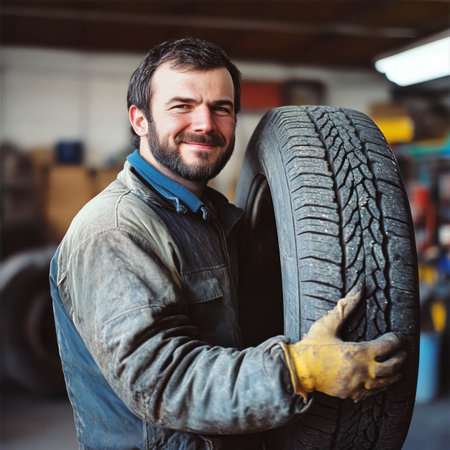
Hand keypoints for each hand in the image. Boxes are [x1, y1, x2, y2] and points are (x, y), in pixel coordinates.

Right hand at [282, 290, 406, 401]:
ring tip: (399, 368)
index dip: (396, 340)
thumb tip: (359, 288)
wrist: (299, 369)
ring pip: (385, 382)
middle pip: (392, 366)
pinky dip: (381, 386)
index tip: (398, 336)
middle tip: (404, 352)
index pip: (386, 346)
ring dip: (395, 374)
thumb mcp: (328, 324)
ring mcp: (357, 385)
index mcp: (357, 352)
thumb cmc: (312, 346)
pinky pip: (372, 392)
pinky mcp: (351, 394)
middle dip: (401, 358)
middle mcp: (361, 370)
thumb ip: (345, 306)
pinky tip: (381, 381)